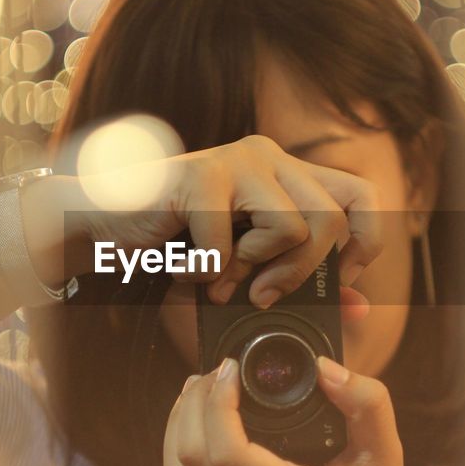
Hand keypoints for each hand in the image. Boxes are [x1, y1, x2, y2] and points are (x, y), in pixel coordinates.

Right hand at [32, 135, 382, 307]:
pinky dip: (208, 272)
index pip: (363, 195)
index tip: (338, 279)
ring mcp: (236, 160)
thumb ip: (303, 284)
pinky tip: (186, 268)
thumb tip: (361, 309)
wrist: (99, 227)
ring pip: (294, 227)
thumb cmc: (174, 247)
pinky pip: (232, 242)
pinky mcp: (201, 175)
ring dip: (256, 271)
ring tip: (221, 279)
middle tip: (263, 293)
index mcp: (287, 173)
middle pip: (333, 219)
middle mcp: (268, 157)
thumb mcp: (247, 270)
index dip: (365, 243)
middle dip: (303, 273)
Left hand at [162, 354, 409, 465]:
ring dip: (180, 422)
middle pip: (192, 459)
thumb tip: (324, 368)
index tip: (232, 368)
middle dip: (195, 404)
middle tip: (217, 369)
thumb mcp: (387, 458)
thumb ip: (368, 406)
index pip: (230, 456)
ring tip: (201, 387)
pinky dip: (179, 446)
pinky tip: (198, 419)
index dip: (218, 405)